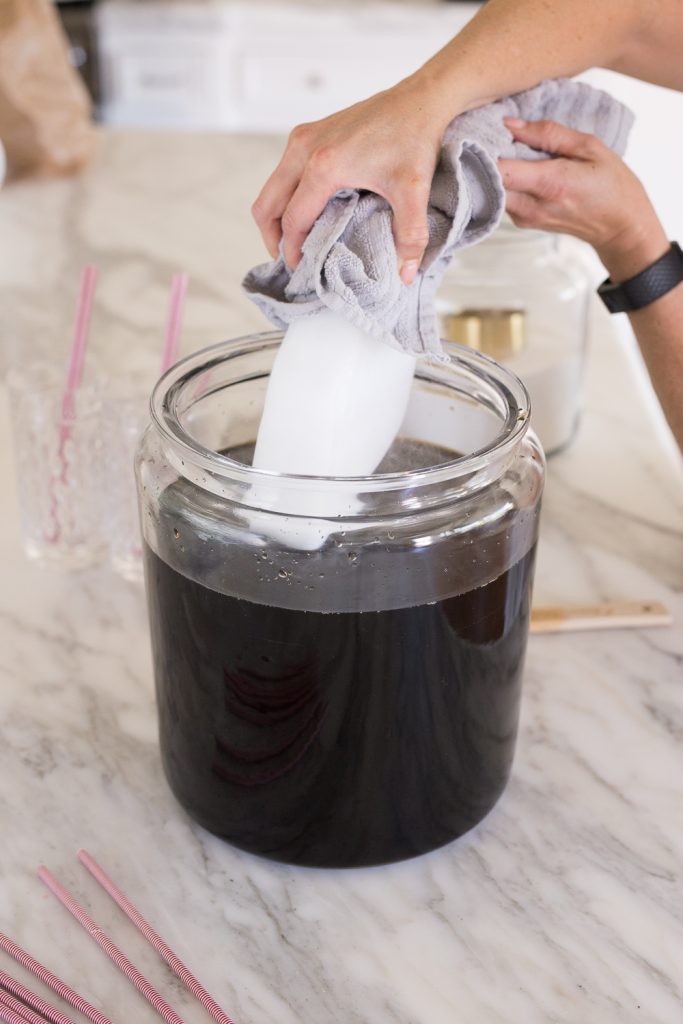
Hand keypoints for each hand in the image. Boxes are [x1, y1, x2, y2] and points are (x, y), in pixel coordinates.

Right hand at [251, 79, 452, 283]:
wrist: (418, 100)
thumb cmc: (413, 140)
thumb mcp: (414, 192)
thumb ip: (410, 236)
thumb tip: (406, 276)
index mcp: (323, 167)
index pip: (293, 220)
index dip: (293, 251)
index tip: (302, 271)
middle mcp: (304, 149)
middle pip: (267, 205)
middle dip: (272, 238)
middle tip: (290, 260)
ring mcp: (302, 138)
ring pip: (271, 189)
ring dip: (277, 218)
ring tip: (296, 241)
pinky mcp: (307, 132)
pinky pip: (283, 173)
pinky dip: (286, 197)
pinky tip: (308, 212)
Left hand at [499, 119, 668, 281]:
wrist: (619, 226)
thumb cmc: (611, 184)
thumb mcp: (589, 147)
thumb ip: (547, 134)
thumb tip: (510, 124)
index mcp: (550, 184)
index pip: (499, 169)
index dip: (486, 149)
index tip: (487, 132)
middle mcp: (532, 207)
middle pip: (489, 181)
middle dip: (487, 159)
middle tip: (496, 138)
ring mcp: (525, 219)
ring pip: (493, 190)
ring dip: (496, 171)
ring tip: (513, 152)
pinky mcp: (523, 223)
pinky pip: (503, 198)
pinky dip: (506, 182)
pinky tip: (522, 171)